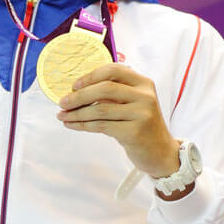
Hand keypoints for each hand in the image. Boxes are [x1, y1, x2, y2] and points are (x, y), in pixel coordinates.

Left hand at [58, 63, 181, 182]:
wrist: (161, 152)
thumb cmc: (140, 125)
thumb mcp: (133, 103)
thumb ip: (113, 93)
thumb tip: (77, 90)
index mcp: (143, 83)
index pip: (113, 71)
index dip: (91, 76)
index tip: (74, 86)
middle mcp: (145, 96)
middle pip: (105, 89)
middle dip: (79, 96)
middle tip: (62, 102)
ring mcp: (141, 114)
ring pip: (100, 110)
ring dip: (77, 113)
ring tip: (62, 116)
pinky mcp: (134, 133)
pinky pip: (101, 126)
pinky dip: (82, 125)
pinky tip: (72, 125)